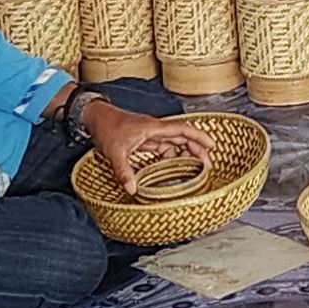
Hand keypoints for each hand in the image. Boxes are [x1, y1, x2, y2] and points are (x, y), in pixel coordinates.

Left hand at [88, 105, 217, 196]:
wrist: (96, 118)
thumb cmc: (107, 128)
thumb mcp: (115, 152)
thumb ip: (124, 171)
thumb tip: (133, 189)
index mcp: (154, 128)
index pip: (182, 130)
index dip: (199, 137)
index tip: (212, 146)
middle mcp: (156, 130)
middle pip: (183, 137)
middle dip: (197, 149)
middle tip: (207, 165)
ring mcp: (151, 135)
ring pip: (175, 143)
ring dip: (186, 153)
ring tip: (195, 168)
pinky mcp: (145, 140)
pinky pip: (164, 148)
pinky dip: (173, 156)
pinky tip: (175, 166)